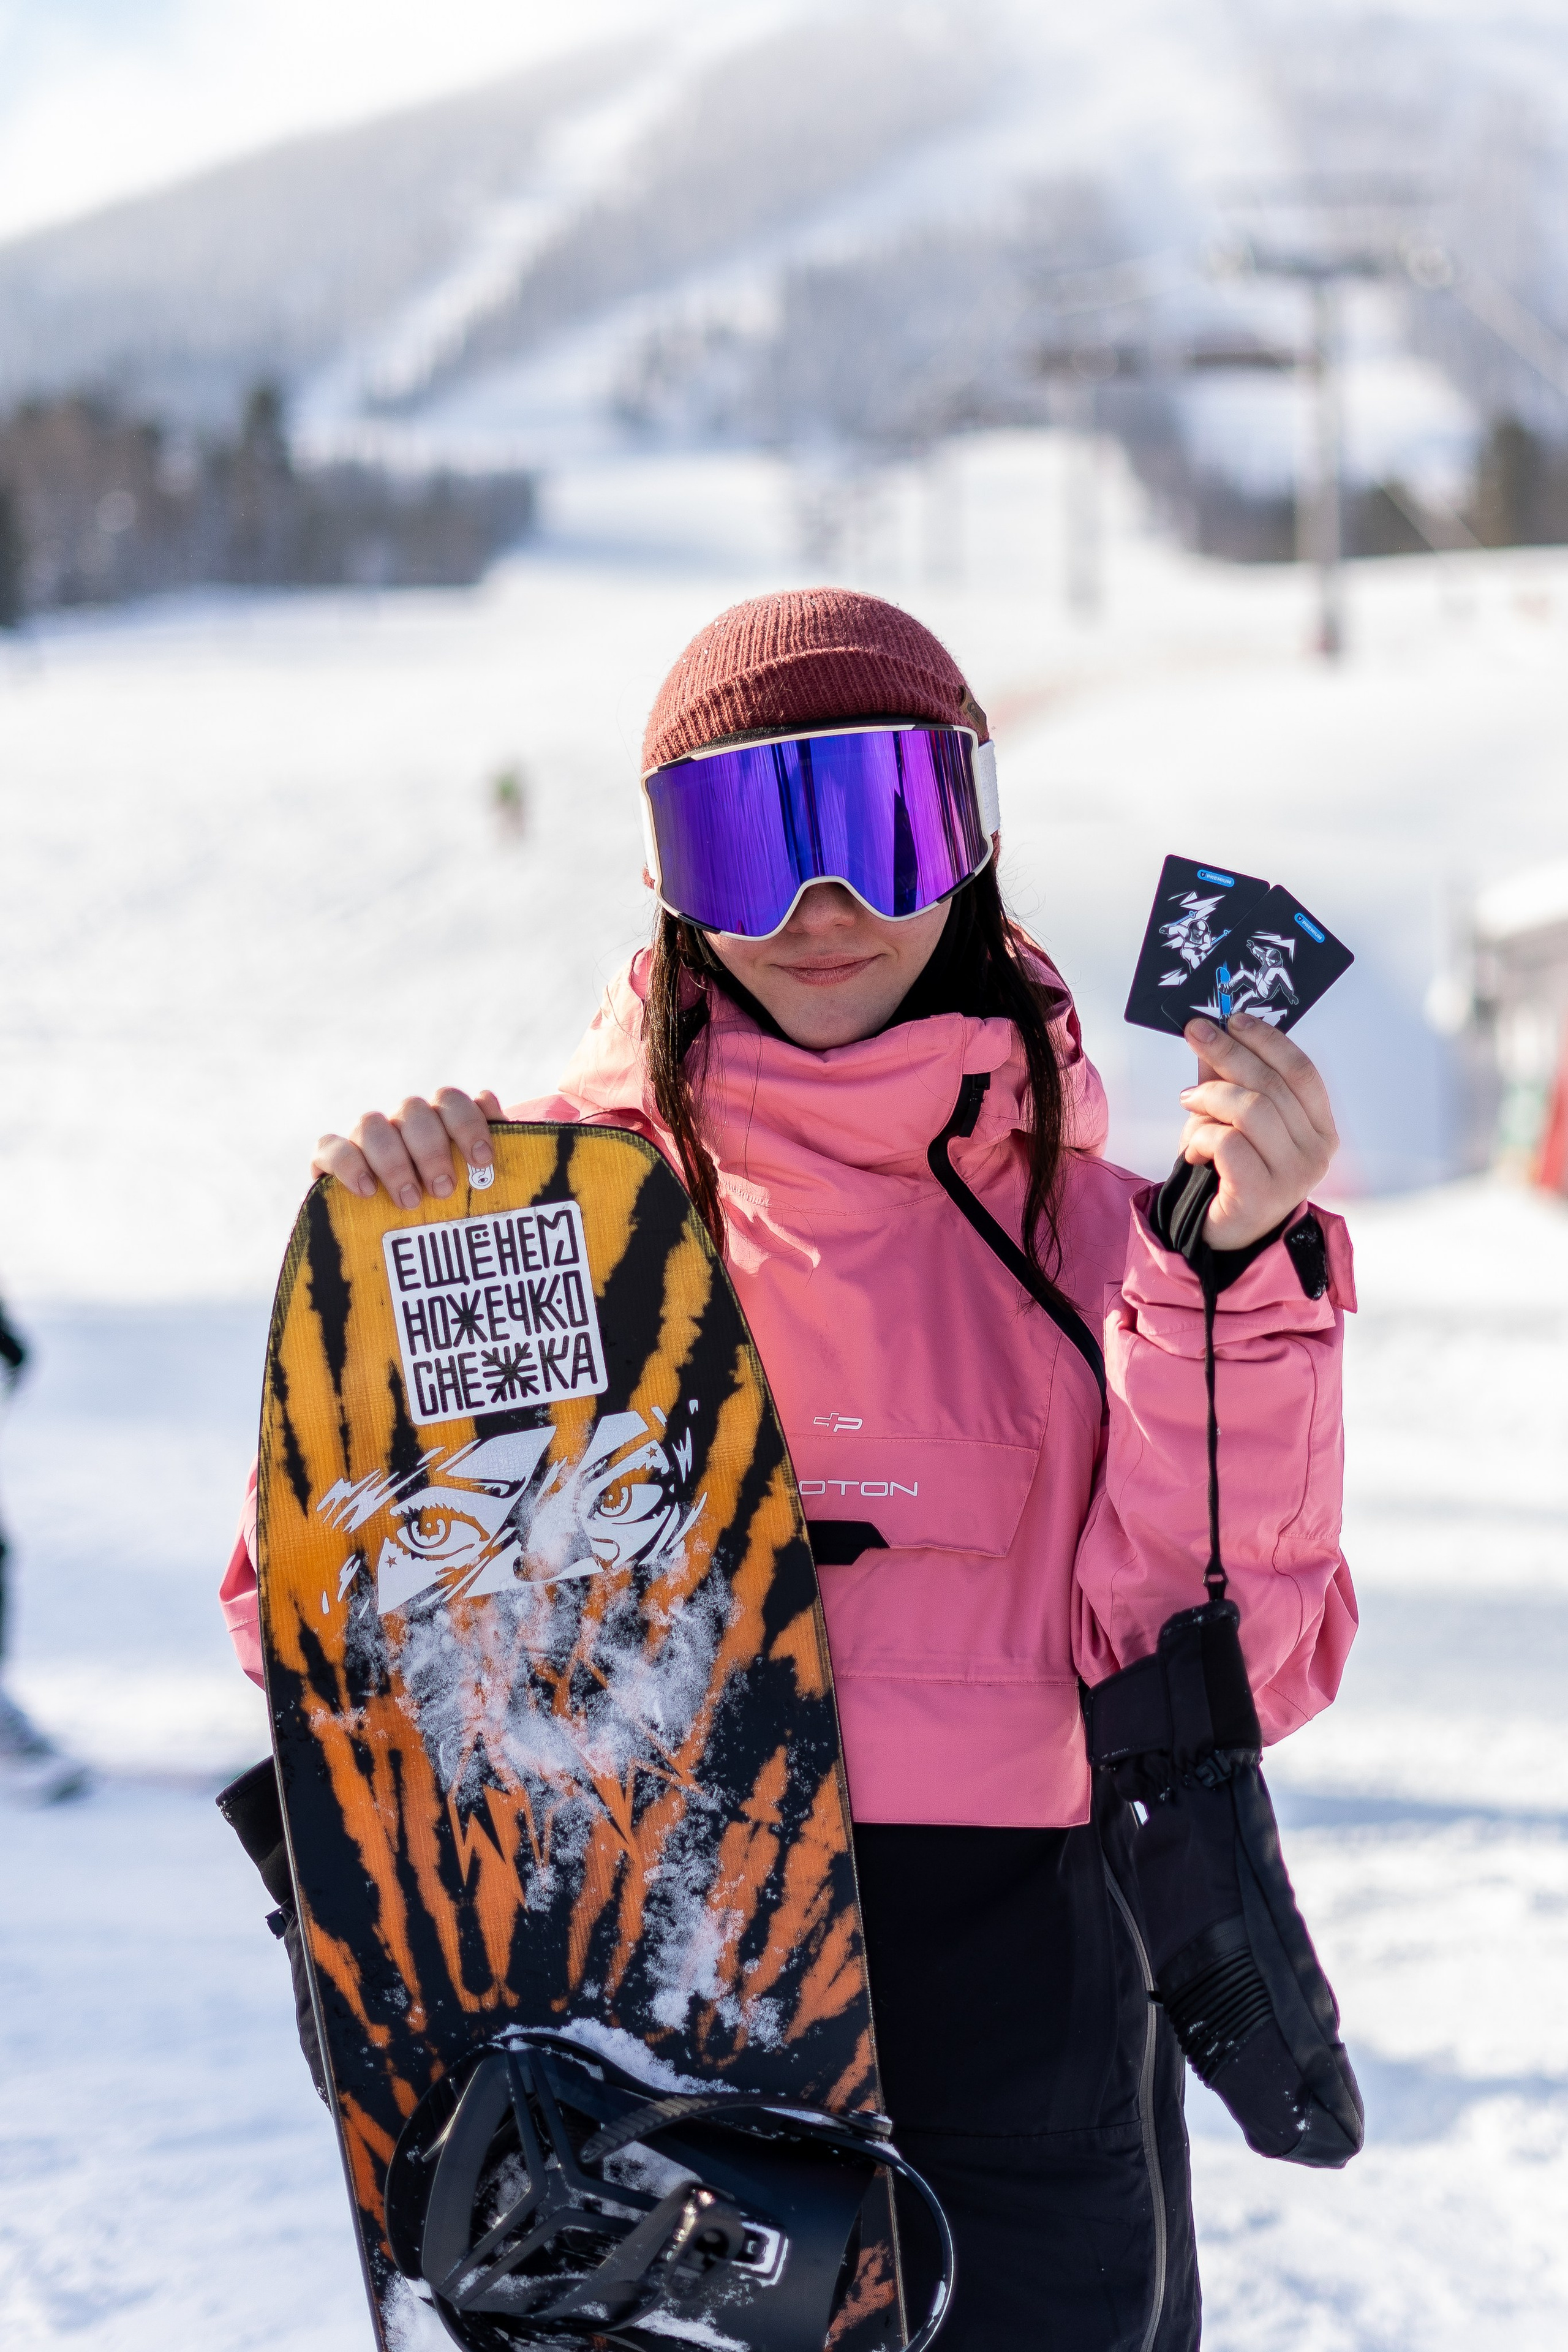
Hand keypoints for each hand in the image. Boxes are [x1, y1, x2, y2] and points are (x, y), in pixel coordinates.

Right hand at [313, 1089, 503, 1206]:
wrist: (402, 1260)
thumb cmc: (450, 1215)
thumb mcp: (477, 1188)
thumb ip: (492, 1144)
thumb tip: (488, 1099)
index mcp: (437, 1122)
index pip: (449, 1100)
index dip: (467, 1123)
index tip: (482, 1161)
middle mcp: (399, 1124)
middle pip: (412, 1109)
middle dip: (431, 1149)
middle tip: (443, 1190)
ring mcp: (363, 1139)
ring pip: (371, 1124)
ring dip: (393, 1161)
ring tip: (410, 1201)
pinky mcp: (329, 1161)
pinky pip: (330, 1146)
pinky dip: (348, 1164)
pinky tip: (366, 1191)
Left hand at [1177, 1014, 1337, 1250]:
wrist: (1220, 1237)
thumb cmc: (1229, 1173)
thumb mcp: (1231, 1119)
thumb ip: (1231, 1080)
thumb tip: (1216, 1030)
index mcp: (1319, 1129)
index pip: (1302, 1071)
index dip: (1268, 1039)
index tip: (1234, 1018)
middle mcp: (1316, 1152)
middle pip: (1272, 1084)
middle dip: (1228, 1052)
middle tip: (1196, 1032)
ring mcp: (1293, 1176)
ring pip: (1251, 1109)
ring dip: (1210, 1098)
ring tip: (1188, 1104)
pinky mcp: (1262, 1194)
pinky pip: (1228, 1143)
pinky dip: (1202, 1137)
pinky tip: (1194, 1151)